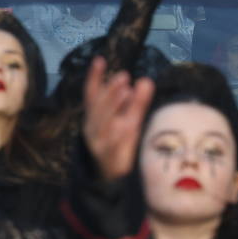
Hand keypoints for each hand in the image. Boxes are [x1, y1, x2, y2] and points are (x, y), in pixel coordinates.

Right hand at [82, 56, 154, 181]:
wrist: (113, 179)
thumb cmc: (121, 145)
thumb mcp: (129, 120)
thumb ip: (137, 102)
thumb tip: (145, 80)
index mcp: (95, 116)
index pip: (91, 94)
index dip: (94, 77)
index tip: (100, 60)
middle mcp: (92, 127)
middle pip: (98, 106)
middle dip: (109, 91)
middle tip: (123, 76)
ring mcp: (98, 142)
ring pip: (103, 122)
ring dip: (112, 106)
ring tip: (125, 91)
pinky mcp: (107, 156)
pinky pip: (112, 143)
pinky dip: (117, 133)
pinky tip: (125, 124)